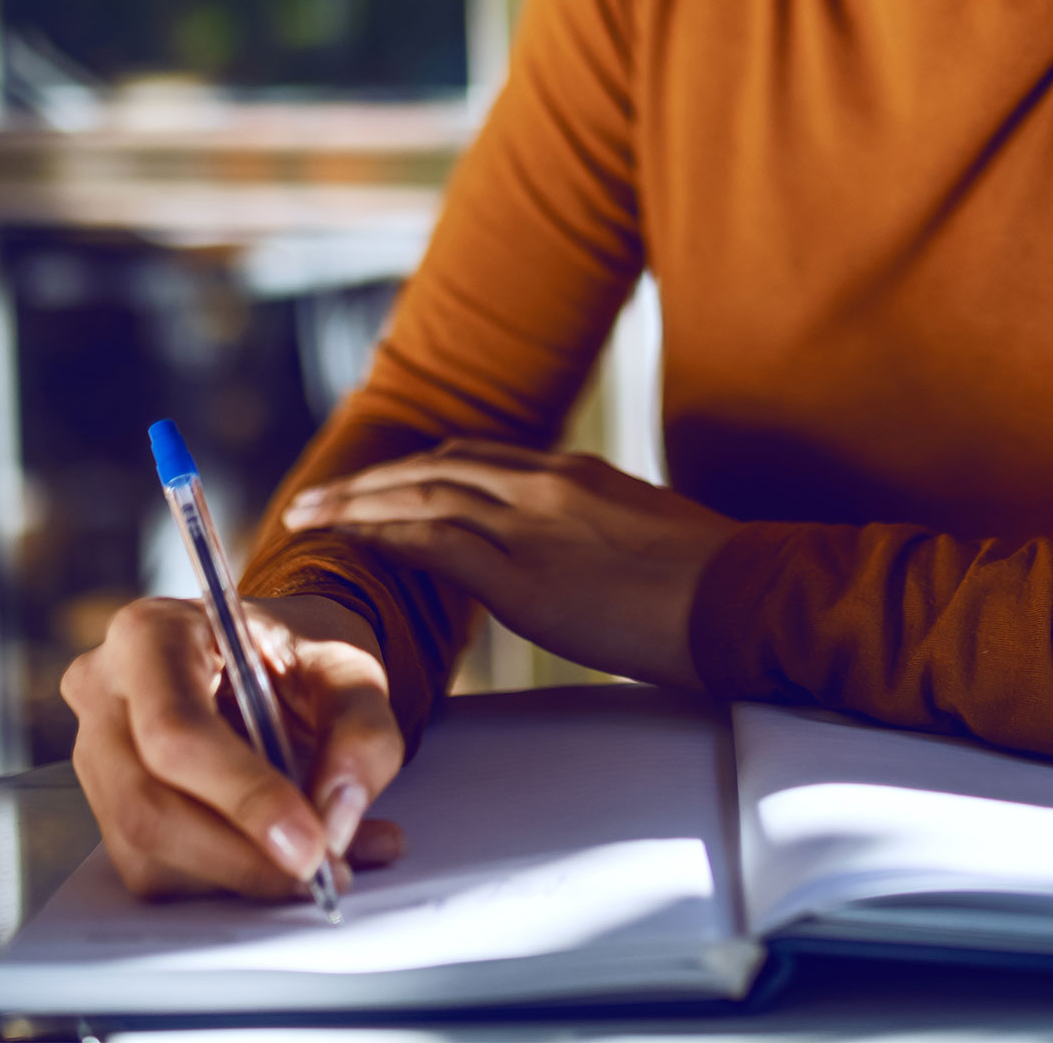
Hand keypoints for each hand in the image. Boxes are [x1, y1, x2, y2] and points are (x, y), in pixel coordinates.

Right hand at [63, 593, 405, 900]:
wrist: (277, 658)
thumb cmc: (302, 651)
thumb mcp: (352, 666)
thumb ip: (361, 731)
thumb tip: (336, 819)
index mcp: (151, 634)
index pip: (177, 730)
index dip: (243, 797)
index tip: (311, 845)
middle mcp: (105, 692)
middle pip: (149, 804)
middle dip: (242, 855)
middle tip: (323, 873)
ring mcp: (95, 755)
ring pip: (148, 850)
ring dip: (241, 875)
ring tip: (327, 862)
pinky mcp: (107, 807)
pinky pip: (155, 869)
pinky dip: (229, 878)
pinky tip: (286, 859)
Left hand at [282, 442, 738, 689]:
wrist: (740, 594)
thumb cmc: (710, 578)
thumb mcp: (647, 529)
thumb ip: (596, 529)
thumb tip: (576, 551)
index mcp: (575, 474)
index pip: (476, 457)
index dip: (418, 470)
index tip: (379, 483)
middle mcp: (546, 484)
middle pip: (436, 466)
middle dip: (371, 481)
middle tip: (321, 497)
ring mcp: (533, 523)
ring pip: (422, 496)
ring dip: (359, 505)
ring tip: (312, 517)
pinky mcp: (524, 574)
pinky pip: (435, 544)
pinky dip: (386, 539)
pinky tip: (353, 546)